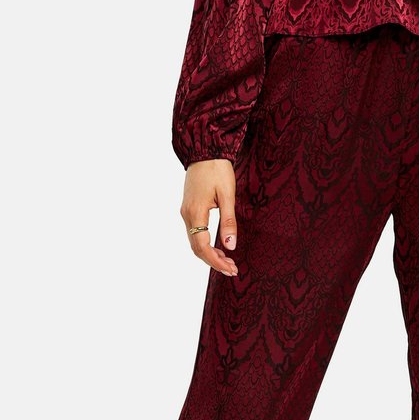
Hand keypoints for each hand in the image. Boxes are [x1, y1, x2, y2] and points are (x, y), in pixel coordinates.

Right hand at [179, 159, 238, 276]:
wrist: (205, 151)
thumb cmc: (217, 170)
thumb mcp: (227, 195)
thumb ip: (228, 222)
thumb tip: (230, 246)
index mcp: (195, 212)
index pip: (202, 247)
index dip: (216, 261)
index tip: (230, 269)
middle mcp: (187, 215)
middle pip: (197, 248)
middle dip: (214, 261)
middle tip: (232, 269)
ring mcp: (186, 212)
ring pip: (195, 242)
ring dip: (210, 254)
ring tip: (228, 261)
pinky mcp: (189, 209)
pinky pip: (195, 233)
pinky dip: (205, 244)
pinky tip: (218, 247)